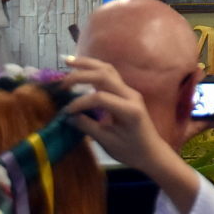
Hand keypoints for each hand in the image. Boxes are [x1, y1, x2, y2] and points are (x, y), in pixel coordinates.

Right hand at [62, 55, 201, 211]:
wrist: (152, 152)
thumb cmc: (131, 150)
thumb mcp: (107, 141)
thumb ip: (88, 126)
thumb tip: (68, 116)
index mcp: (129, 109)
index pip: (100, 97)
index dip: (80, 103)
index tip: (66, 113)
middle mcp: (131, 95)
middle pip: (105, 75)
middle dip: (81, 75)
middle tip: (61, 84)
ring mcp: (130, 91)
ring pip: (109, 70)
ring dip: (88, 65)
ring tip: (68, 61)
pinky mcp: (127, 92)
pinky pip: (110, 75)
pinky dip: (94, 70)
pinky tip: (82, 69)